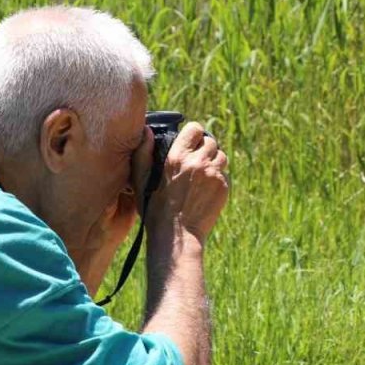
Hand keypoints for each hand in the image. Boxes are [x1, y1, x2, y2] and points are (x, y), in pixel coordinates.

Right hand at [146, 122, 228, 245]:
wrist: (176, 236)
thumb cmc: (154, 210)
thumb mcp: (140, 181)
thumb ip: (142, 154)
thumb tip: (146, 132)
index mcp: (177, 157)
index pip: (195, 129)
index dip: (193, 134)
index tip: (190, 142)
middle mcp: (198, 162)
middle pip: (211, 141)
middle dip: (204, 149)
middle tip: (195, 162)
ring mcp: (213, 175)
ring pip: (221, 156)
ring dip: (214, 162)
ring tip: (202, 175)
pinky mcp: (223, 187)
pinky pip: (225, 175)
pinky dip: (218, 179)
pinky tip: (205, 191)